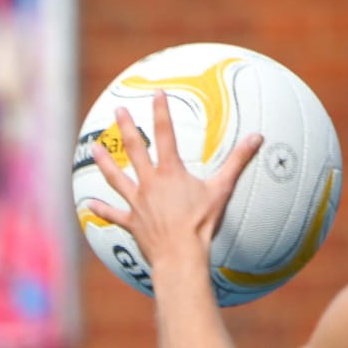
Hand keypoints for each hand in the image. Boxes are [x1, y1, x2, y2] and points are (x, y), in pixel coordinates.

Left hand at [85, 91, 262, 281]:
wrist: (180, 254)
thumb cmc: (202, 223)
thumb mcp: (222, 189)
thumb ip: (237, 161)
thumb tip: (257, 137)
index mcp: (170, 172)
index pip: (165, 134)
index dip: (161, 111)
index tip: (156, 93)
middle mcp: (150, 183)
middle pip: (135, 149)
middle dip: (126, 127)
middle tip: (118, 110)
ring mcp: (138, 202)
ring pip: (116, 177)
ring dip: (105, 162)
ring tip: (94, 148)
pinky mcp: (132, 222)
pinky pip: (114, 214)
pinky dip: (102, 209)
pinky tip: (90, 204)